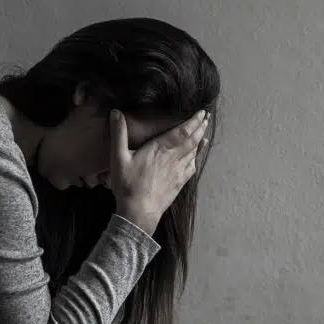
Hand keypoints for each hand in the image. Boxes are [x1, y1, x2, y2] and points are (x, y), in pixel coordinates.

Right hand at [109, 108, 209, 230]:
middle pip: (192, 140)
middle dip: (200, 127)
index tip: (201, 112)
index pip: (182, 131)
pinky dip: (197, 157)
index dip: (193, 121)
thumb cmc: (127, 185)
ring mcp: (178, 171)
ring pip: (193, 152)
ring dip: (200, 140)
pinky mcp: (179, 183)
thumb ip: (118, 134)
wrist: (139, 212)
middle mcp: (172, 158)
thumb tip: (116, 113)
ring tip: (205, 131)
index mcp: (159, 149)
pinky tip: (198, 155)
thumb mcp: (118, 158)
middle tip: (207, 117)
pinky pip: (192, 167)